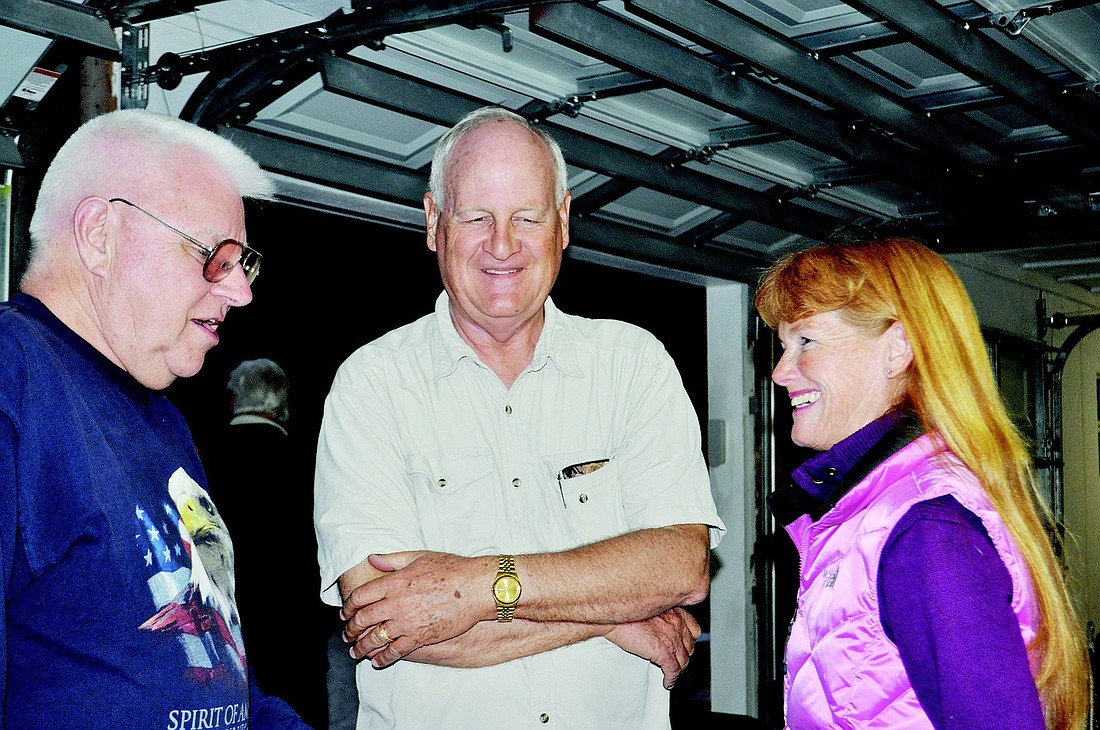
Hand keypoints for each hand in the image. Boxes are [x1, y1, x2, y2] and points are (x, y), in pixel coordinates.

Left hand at [341, 551, 491, 667]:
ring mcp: (407, 622)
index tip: (346, 612)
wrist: (474, 588)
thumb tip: (372, 559)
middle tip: (347, 634)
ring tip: (356, 651)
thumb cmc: (451, 569)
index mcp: (394, 582)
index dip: (349, 606)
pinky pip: (395, 651)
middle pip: (363, 619)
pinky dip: (382, 657)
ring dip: (362, 646)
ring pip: (375, 637)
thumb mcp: (419, 557)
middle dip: (351, 628)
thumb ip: (392, 560)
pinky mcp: (420, 637)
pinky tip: (376, 661)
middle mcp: (396, 603)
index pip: (361, 596)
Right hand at [604, 607, 699, 688]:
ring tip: (671, 673)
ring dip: (677, 669)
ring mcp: (672, 638)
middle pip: (689, 646)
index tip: (683, 644)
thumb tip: (656, 626)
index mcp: (674, 611)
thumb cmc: (625, 611)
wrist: (614, 617)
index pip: (693, 628)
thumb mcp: (648, 607)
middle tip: (674, 660)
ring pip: (683, 660)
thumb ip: (658, 616)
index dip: (688, 640)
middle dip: (682, 655)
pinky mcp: (664, 652)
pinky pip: (673, 670)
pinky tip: (667, 681)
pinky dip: (671, 678)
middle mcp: (677, 624)